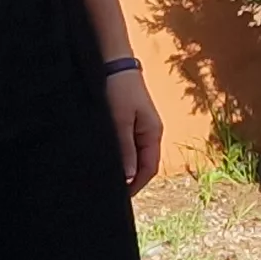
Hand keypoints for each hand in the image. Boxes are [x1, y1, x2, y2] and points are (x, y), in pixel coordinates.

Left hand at [106, 65, 164, 189]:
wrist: (113, 61)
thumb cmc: (119, 89)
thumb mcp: (120, 121)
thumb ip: (125, 149)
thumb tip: (128, 177)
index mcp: (153, 134)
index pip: (149, 169)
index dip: (137, 185)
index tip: (121, 198)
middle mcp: (149, 133)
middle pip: (143, 164)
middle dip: (130, 179)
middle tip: (111, 193)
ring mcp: (139, 127)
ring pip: (134, 156)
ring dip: (124, 168)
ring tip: (108, 179)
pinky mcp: (128, 120)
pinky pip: (127, 145)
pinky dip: (120, 156)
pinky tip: (108, 160)